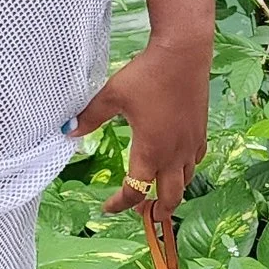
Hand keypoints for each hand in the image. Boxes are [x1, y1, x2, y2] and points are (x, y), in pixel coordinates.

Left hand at [70, 35, 211, 237]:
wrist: (183, 54)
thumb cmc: (146, 75)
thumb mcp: (112, 96)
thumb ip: (90, 117)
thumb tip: (68, 131)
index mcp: (150, 151)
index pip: (135, 191)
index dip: (120, 204)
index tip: (106, 207)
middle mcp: (174, 153)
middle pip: (171, 198)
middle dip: (157, 211)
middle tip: (143, 214)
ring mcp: (191, 143)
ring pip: (186, 181)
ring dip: (172, 192)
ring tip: (159, 193)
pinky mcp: (200, 130)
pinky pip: (195, 160)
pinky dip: (186, 169)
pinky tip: (178, 162)